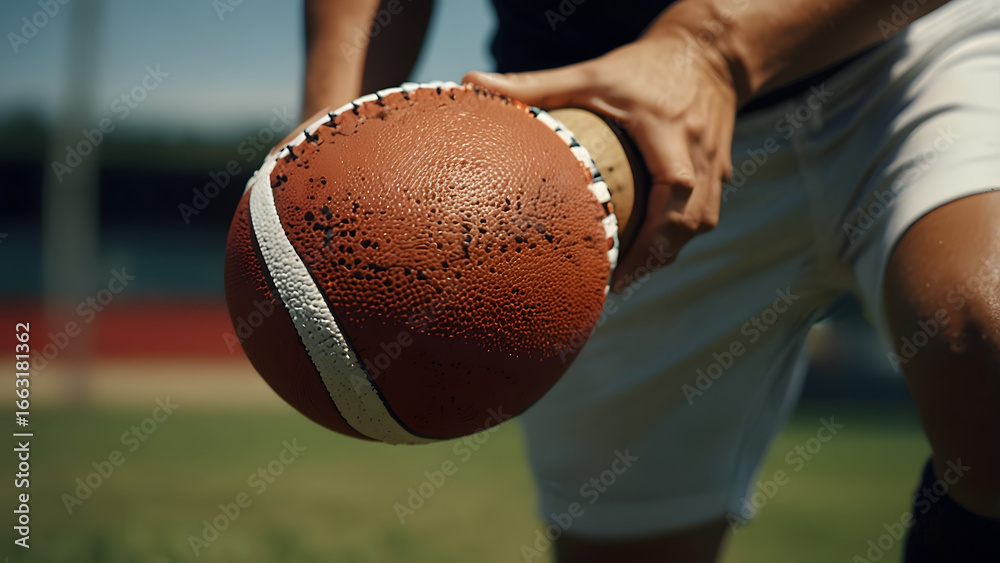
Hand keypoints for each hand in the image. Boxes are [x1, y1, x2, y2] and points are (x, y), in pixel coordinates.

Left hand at [464, 28, 737, 292]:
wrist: (711, 51)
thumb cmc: (645, 65)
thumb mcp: (592, 73)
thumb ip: (535, 84)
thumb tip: (472, 83)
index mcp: (670, 132)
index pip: (675, 190)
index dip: (651, 235)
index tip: (615, 266)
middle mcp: (700, 154)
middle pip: (691, 221)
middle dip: (653, 257)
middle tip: (612, 284)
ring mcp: (716, 166)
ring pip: (700, 225)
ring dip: (664, 252)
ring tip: (624, 275)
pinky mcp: (721, 173)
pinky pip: (703, 216)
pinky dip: (675, 238)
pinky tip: (644, 251)